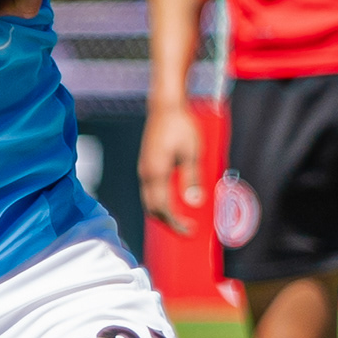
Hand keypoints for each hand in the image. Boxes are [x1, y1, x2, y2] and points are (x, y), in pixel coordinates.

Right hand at [140, 102, 205, 233]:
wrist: (165, 107)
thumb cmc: (181, 126)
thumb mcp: (192, 153)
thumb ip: (192, 178)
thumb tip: (194, 202)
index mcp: (156, 173)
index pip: (163, 208)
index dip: (175, 223)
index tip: (189, 230)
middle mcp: (146, 174)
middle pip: (152, 208)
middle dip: (168, 222)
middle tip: (186, 230)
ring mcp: (144, 169)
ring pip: (148, 200)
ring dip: (163, 213)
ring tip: (180, 219)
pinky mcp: (146, 164)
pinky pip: (149, 191)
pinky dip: (159, 201)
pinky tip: (173, 202)